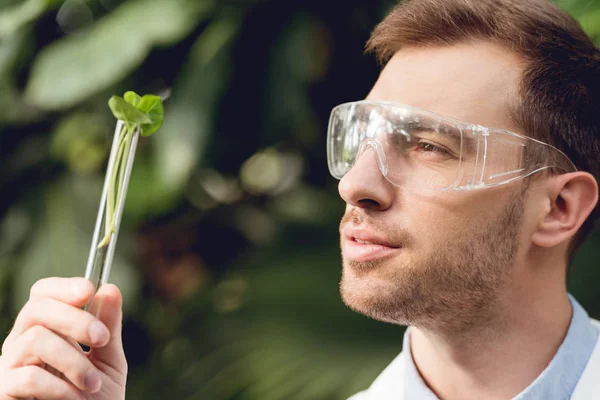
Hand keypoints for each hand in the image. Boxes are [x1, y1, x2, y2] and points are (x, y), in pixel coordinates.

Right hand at [0, 277, 127, 399]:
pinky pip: (28, 377)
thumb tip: (110, 288)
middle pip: (36, 308)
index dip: (62, 287)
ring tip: (92, 383)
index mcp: (48, 330)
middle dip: (74, 318)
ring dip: (72, 360)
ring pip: (34, 339)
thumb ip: (109, 326)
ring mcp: (10, 367)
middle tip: (101, 338)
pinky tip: (73, 399)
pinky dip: (58, 387)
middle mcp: (23, 343)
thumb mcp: (109, 361)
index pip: (42, 294)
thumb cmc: (96, 399)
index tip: (89, 290)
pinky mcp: (5, 391)